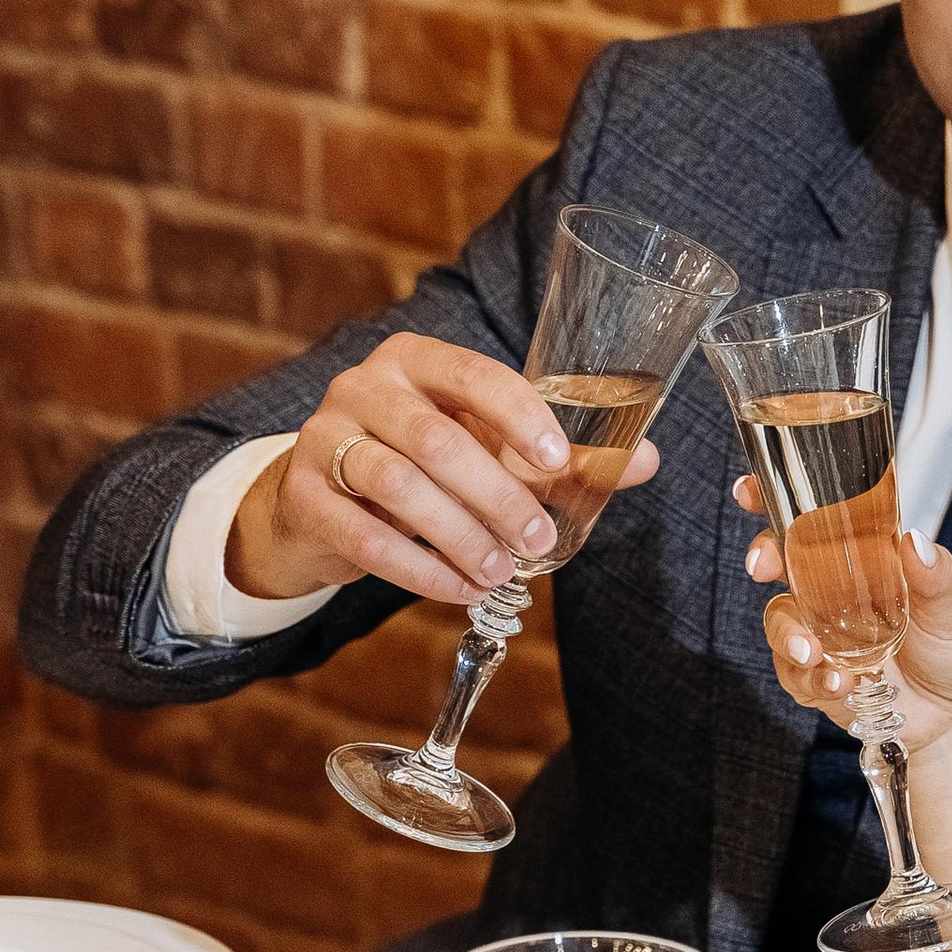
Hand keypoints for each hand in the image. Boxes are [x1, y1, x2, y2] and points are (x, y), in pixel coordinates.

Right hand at [228, 335, 654, 609]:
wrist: (320, 499)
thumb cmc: (420, 465)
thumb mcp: (484, 450)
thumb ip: (558, 459)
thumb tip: (647, 460)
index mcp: (415, 361)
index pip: (472, 374)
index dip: (518, 416)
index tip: (559, 460)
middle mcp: (363, 388)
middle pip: (435, 439)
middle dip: (496, 493)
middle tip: (539, 538)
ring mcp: (323, 438)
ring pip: (399, 485)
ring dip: (459, 535)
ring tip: (500, 571)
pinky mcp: (304, 496)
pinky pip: (364, 536)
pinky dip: (420, 569)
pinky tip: (459, 589)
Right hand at [737, 481, 951, 752]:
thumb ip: (936, 577)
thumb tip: (913, 540)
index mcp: (863, 561)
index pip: (814, 522)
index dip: (775, 502)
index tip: (750, 492)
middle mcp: (833, 594)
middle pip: (780, 562)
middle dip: (763, 557)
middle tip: (764, 566)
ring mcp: (822, 636)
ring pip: (780, 621)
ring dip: (788, 634)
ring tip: (814, 653)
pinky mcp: (819, 680)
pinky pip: (795, 675)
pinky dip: (811, 679)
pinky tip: (839, 684)